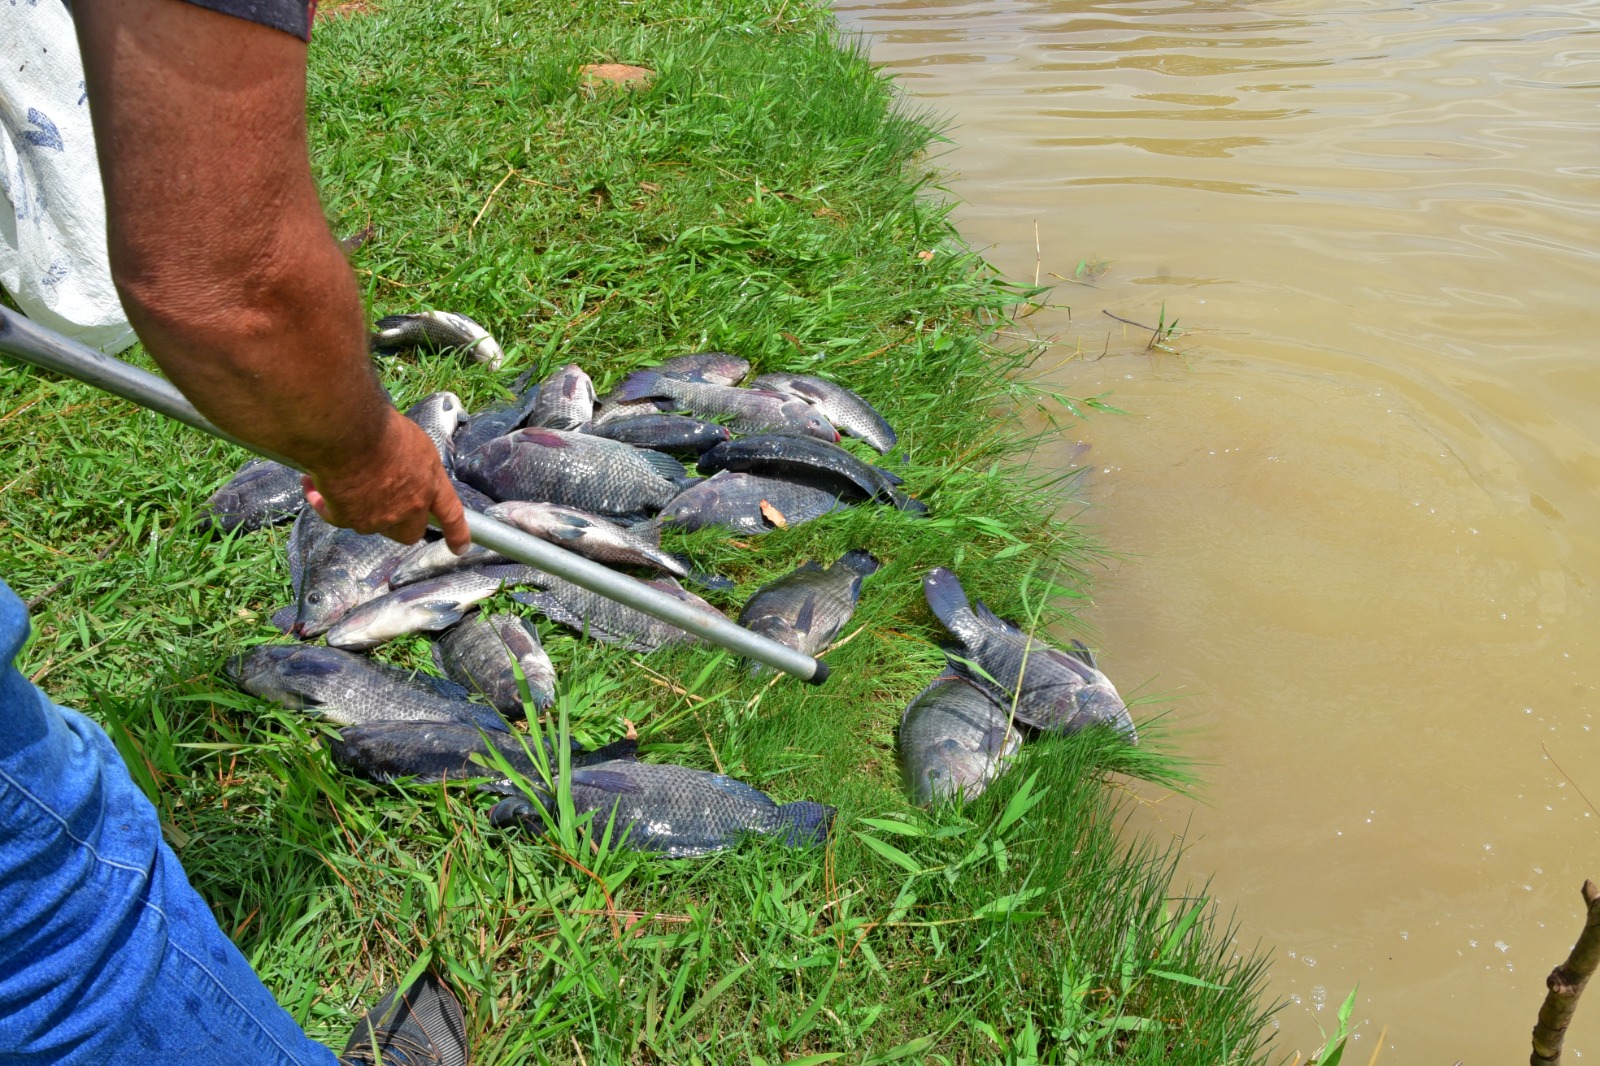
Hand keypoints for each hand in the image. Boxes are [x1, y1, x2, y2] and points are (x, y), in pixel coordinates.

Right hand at [301, 411, 470, 552]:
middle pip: (408, 532)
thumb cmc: (381, 426)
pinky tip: (312, 483)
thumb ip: (412, 464)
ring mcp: (380, 517)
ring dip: (356, 505)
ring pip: (369, 524)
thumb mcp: (412, 441)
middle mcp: (410, 506)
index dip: (456, 533)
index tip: (459, 548)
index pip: (451, 513)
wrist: (349, 431)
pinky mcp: (349, 519)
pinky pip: (334, 515)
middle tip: (379, 504)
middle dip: (396, 524)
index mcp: (431, 483)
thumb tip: (398, 468)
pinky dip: (322, 501)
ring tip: (338, 476)